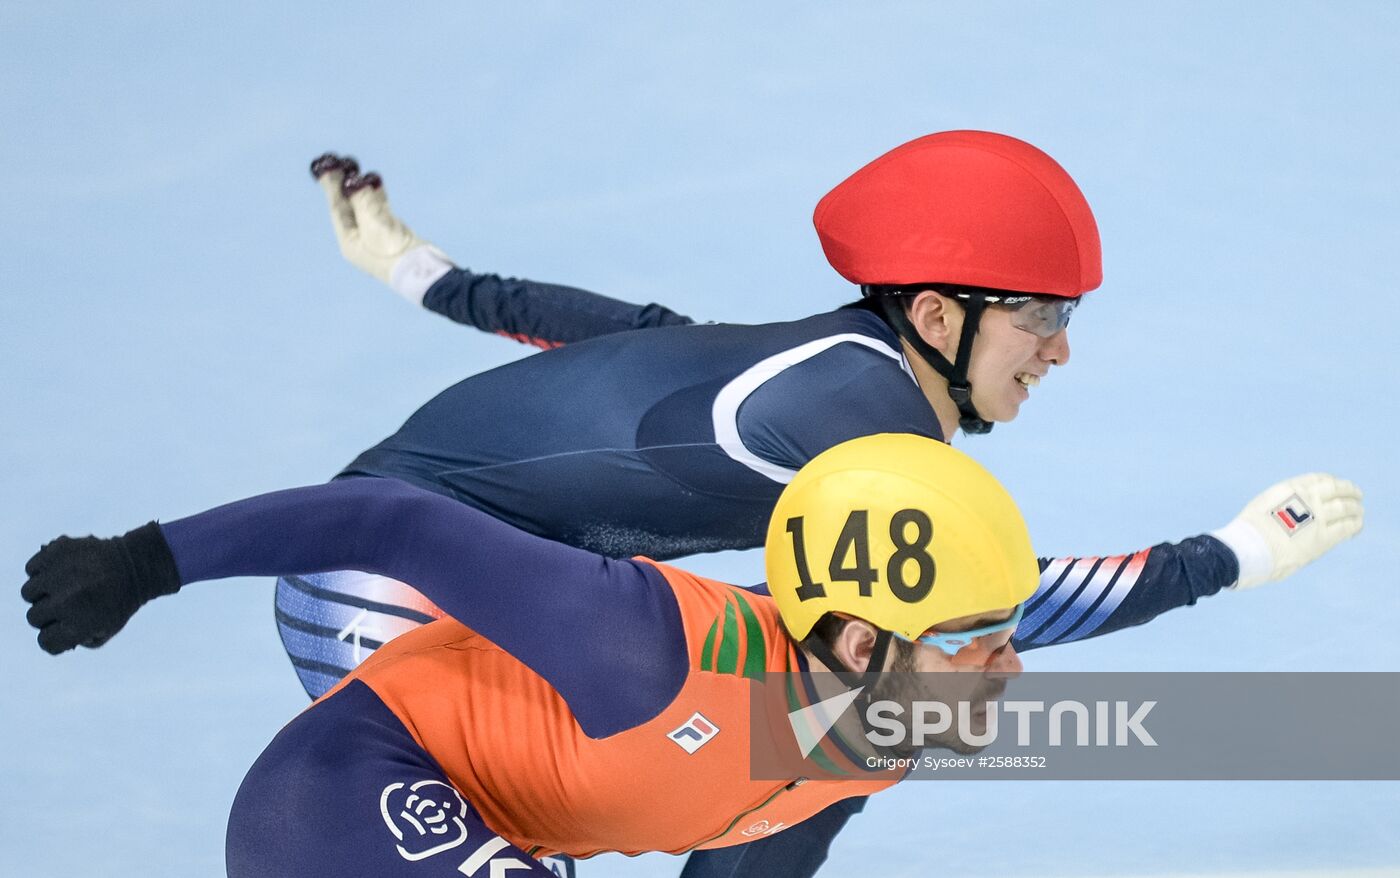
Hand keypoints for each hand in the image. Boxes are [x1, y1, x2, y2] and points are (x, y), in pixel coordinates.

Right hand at [21, 523, 181, 653]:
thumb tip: (51, 635)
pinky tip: (61, 571)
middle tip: (68, 603)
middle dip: (49, 614)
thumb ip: (76, 640)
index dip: (56, 637)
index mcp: (79, 625)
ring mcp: (59, 575)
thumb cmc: (121, 600)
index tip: (66, 627)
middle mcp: (65, 602)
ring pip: (28, 592)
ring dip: (43, 591)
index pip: (46, 642)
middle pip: (33, 618)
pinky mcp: (56, 552)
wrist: (138, 564)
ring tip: (63, 586)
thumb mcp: (106, 630)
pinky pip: (31, 568)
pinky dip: (42, 570)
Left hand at [310, 152, 452, 303]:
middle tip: (337, 162)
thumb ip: (362, 202)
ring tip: (355, 167)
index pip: (337, 209)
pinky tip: (374, 181)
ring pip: (365, 206)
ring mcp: (377, 235)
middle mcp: (360, 239)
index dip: (331, 188)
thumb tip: (353, 183)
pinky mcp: (393, 232)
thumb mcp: (374, 226)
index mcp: (349, 242)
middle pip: (349, 207)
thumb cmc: (395, 253)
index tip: (326, 168)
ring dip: (361, 188)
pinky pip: (380, 209)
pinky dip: (377, 195)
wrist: (425, 274)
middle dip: (344, 185)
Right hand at [1211, 473, 1363, 588]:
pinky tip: (1356, 527)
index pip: (1320, 479)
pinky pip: (1348, 526)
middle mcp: (1308, 498)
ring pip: (1347, 507)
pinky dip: (1355, 525)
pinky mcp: (1324, 537)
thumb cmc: (1249, 531)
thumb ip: (1282, 503)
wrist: (1249, 547)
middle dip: (1350, 492)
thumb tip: (1291, 511)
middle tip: (1357, 496)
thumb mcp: (1263, 504)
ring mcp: (1318, 517)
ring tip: (1358, 512)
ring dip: (1356, 509)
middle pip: (1338, 489)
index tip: (1337, 486)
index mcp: (1291, 488)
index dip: (1332, 482)